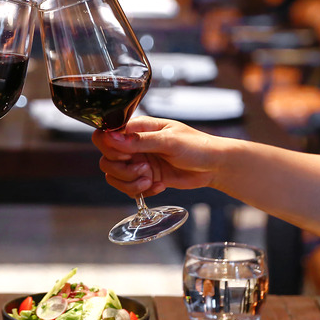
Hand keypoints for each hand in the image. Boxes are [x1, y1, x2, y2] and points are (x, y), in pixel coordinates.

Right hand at [91, 116, 222, 197]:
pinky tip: (159, 186)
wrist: (214, 166)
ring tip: (151, 180)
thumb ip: (140, 140)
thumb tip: (112, 137)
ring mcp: (138, 163)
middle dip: (123, 170)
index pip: (106, 135)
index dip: (111, 148)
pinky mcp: (144, 178)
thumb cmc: (196, 146)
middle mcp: (134, 145)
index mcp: (138, 128)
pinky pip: (129, 188)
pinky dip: (141, 191)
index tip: (128, 155)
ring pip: (115, 176)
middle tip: (144, 168)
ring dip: (130, 183)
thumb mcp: (169, 141)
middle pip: (106, 160)